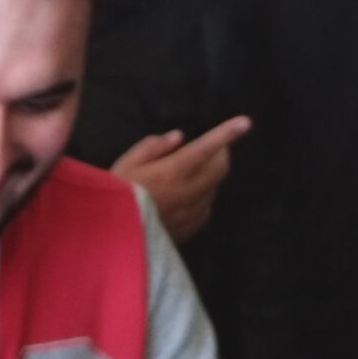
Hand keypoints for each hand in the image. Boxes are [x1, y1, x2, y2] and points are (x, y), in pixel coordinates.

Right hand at [110, 116, 251, 243]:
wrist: (111, 236)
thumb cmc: (116, 194)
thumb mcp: (127, 162)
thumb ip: (154, 146)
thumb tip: (178, 137)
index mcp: (173, 171)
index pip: (206, 148)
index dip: (227, 134)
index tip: (246, 123)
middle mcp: (188, 191)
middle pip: (220, 169)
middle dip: (222, 154)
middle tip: (212, 148)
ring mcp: (192, 212)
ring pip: (213, 189)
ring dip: (209, 177)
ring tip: (190, 174)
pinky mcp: (190, 229)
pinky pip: (205, 209)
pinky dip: (202, 198)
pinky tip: (187, 198)